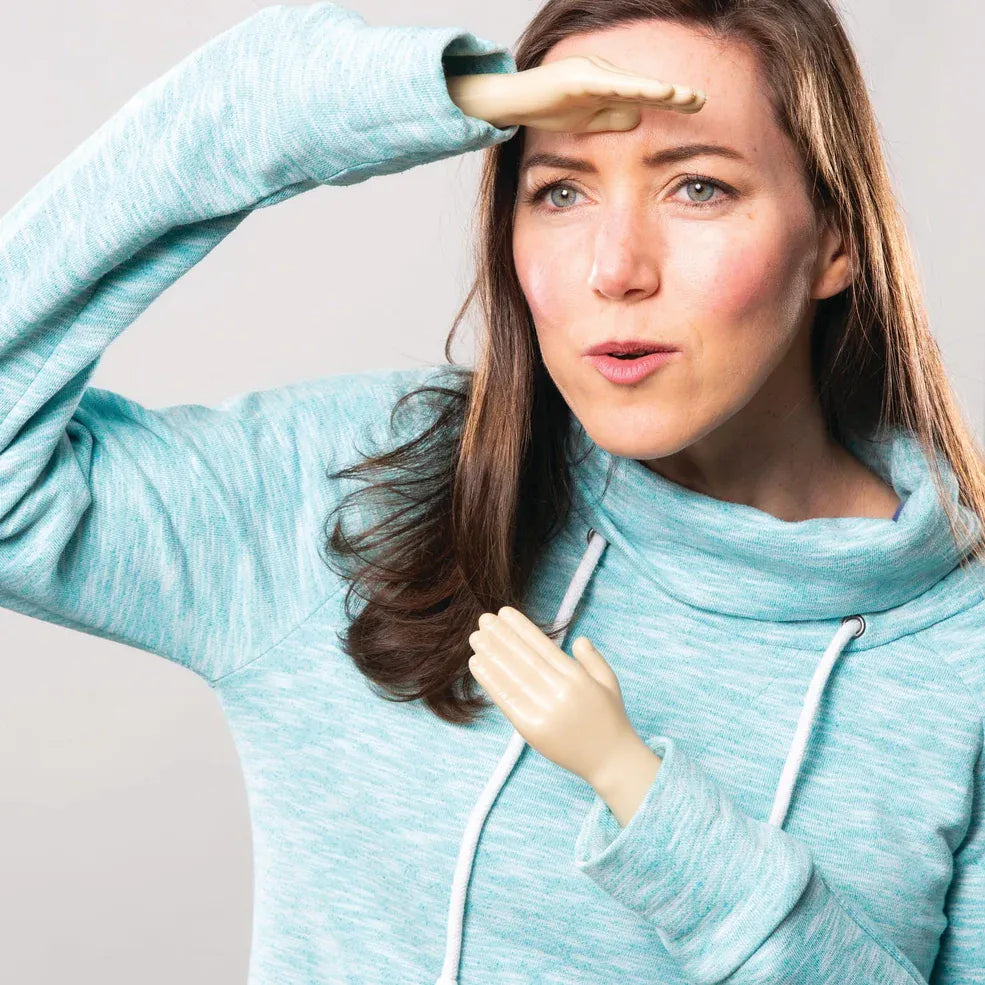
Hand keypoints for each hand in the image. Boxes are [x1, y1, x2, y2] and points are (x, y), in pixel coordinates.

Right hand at [447, 53, 705, 131]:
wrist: (510, 101)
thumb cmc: (547, 110)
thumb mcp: (588, 123)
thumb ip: (613, 119)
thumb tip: (639, 120)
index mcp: (608, 89)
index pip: (645, 95)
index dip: (671, 99)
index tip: (698, 106)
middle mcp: (603, 75)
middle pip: (643, 86)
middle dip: (673, 93)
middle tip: (701, 100)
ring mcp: (589, 73)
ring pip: (629, 83)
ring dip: (655, 90)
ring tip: (680, 96)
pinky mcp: (574, 78)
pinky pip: (604, 85)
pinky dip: (625, 88)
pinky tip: (643, 93)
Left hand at [468, 605, 637, 786]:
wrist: (611, 761)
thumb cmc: (609, 719)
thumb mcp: (609, 683)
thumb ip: (592, 659)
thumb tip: (578, 639)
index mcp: (577, 677)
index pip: (543, 646)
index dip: (521, 628)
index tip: (504, 613)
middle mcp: (561, 691)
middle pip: (524, 658)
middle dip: (502, 637)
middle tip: (483, 619)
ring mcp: (546, 711)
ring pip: (513, 676)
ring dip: (491, 655)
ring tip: (476, 639)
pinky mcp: (532, 729)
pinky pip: (507, 700)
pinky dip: (490, 681)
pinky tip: (477, 664)